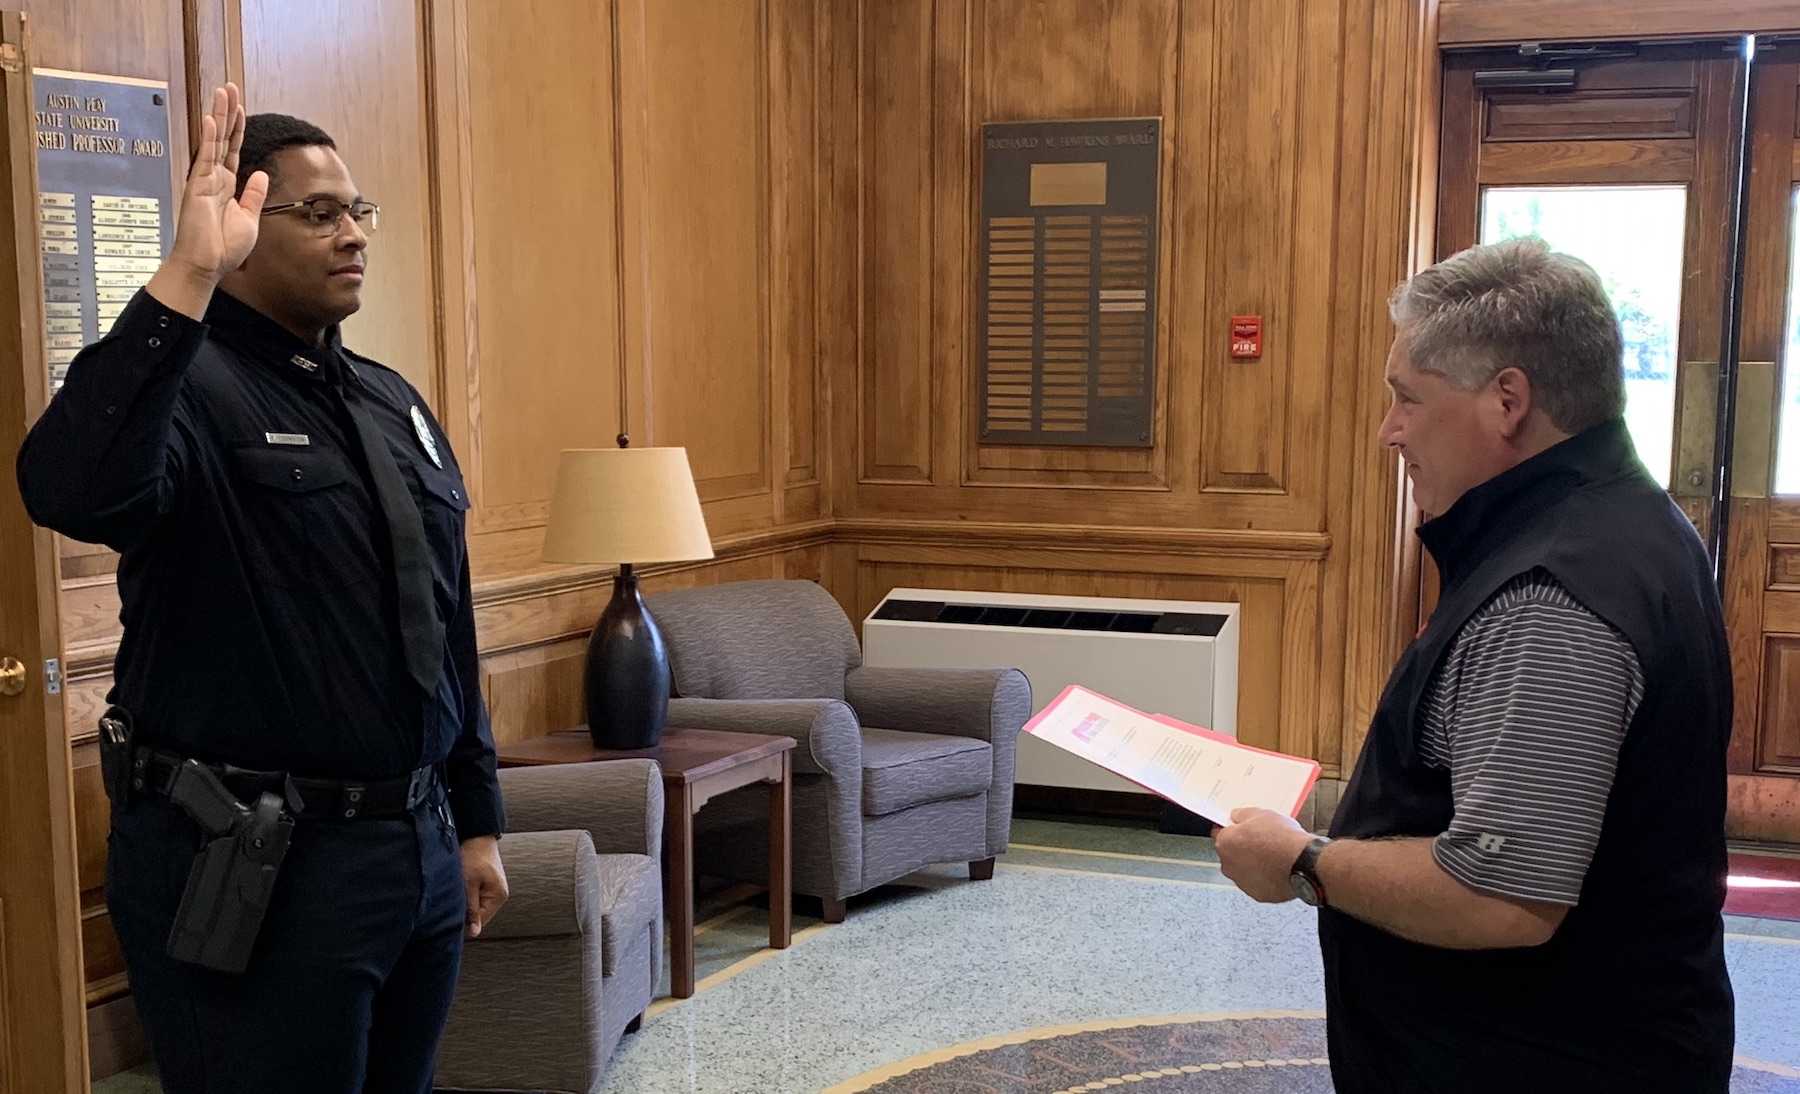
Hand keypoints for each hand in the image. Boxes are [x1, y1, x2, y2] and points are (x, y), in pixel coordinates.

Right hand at [147, 83, 267, 318]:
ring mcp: (204, 180)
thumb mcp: (249, 219)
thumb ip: (253, 196)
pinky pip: (205, 157)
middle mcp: (214, 179)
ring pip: (213, 141)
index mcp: (227, 187)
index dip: (237, 129)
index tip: (240, 108)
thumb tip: (260, 175)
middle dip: (227, 112)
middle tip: (229, 88)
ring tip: (222, 92)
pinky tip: (212, 119)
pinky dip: (210, 138)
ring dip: (218, 116)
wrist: (206, 266)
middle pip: (222, 138)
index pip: (233, 150)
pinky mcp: (197, 186)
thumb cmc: (224, 249)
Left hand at [460, 835, 508, 938]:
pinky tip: (460, 886)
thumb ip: (471, 909)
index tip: (449, 913)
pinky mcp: (488, 883)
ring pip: (476, 905)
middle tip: (450, 900)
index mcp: (498, 897)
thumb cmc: (473, 856)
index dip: (464, 921)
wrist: (477, 834)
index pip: (480, 922)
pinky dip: (467, 894)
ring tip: (456, 890)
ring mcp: (494, 889)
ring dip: (465, 901)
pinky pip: (476, 896)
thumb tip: (474, 933)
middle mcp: (499, 895)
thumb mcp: (469, 884)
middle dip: (464, 910)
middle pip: (479, 915)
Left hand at [1213, 807, 1312, 903]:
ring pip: (1244, 870)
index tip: (1237, 828)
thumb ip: (1242, 815)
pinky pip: (1257, 883)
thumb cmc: (1283, 840)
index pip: (1219, 833)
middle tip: (1261, 841)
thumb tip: (1237, 816)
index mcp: (1225, 843)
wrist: (1303, 863)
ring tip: (1273, 856)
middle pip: (1231, 853)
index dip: (1230, 829)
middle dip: (1242, 848)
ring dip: (1253, 864)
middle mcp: (1229, 865)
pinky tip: (1277, 869)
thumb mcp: (1261, 814)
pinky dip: (1264, 878)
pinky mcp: (1257, 894)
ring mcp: (1242, 882)